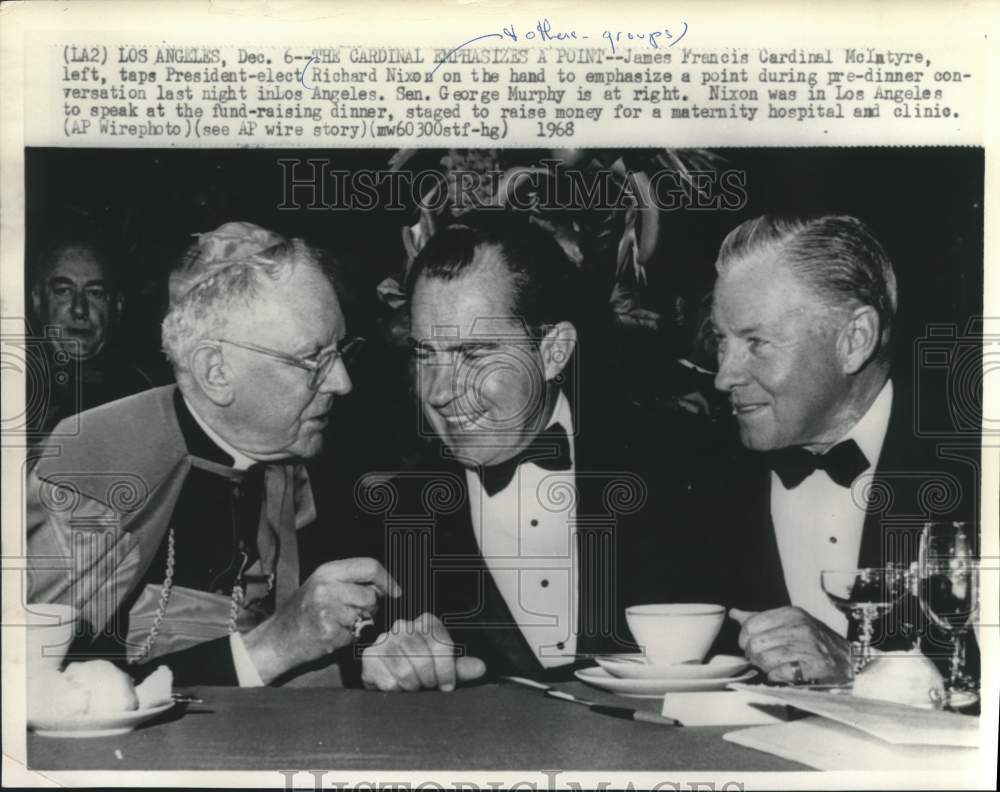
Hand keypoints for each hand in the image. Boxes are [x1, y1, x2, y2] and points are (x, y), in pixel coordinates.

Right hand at [243, 558, 399, 683]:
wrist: (277, 640)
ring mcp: (327, 609)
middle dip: (372, 608)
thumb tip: (385, 586)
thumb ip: (350, 580)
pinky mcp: (329, 631)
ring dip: (361, 624)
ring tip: (341, 624)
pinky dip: (350, 638)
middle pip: (371, 595)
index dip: (387, 579)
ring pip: (366, 615)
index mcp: (327, 571)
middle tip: (356, 614)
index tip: (396, 591)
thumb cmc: (303, 612)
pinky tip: (334, 635)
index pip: (369, 566)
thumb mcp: (322, 585)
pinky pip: (356, 634)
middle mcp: (327, 587)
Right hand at [361, 612, 485, 691]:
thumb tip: (480, 668)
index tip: (447, 686)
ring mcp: (385, 639)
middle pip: (423, 659)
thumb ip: (461, 667)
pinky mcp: (370, 657)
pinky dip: (397, 691)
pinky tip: (398, 686)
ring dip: (413, 686)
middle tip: (428, 686)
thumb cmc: (419, 668)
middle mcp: (404, 626)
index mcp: (426, 623)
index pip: (441, 645)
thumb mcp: (442, 666)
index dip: (446, 671)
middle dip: (429, 680)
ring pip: (406, 671)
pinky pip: (389, 681)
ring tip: (413, 686)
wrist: (389, 674)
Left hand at [729, 606, 852, 683]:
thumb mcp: (790, 623)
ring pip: (765, 660)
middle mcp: (799, 627)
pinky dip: (777, 677)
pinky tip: (784, 674)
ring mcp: (808, 647)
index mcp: (790, 614)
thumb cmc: (815, 642)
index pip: (750, 625)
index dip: (745, 640)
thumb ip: (760, 619)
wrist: (849, 661)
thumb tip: (735, 614)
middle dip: (755, 656)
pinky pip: (780, 674)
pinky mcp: (814, 667)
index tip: (752, 646)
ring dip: (766, 668)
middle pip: (755, 645)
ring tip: (776, 667)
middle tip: (764, 659)